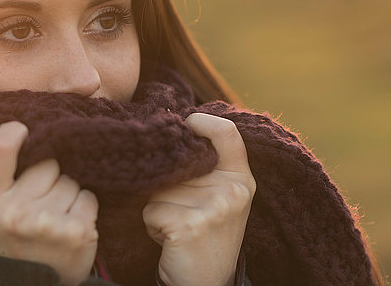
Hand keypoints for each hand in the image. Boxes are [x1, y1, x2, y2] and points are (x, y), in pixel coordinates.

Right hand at [0, 121, 98, 285]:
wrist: (28, 285)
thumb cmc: (9, 240)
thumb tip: (3, 132)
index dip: (13, 132)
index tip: (22, 130)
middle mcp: (16, 213)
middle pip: (47, 164)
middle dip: (48, 175)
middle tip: (41, 197)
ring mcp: (48, 223)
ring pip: (70, 180)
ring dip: (67, 192)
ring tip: (55, 214)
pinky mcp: (77, 231)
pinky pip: (88, 196)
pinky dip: (83, 206)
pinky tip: (70, 223)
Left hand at [142, 113, 255, 285]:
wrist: (204, 283)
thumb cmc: (204, 235)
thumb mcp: (216, 197)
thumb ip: (204, 167)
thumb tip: (167, 130)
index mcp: (240, 178)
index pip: (226, 131)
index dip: (201, 122)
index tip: (185, 127)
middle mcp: (232, 190)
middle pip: (177, 161)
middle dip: (166, 183)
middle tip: (181, 209)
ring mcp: (213, 207)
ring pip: (158, 187)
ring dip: (157, 206)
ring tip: (176, 227)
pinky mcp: (190, 225)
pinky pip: (151, 209)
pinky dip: (151, 224)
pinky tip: (169, 239)